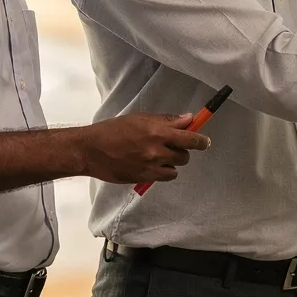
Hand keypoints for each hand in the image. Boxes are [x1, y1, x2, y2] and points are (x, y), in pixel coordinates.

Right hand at [81, 112, 211, 184]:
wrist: (91, 150)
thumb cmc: (113, 130)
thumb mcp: (139, 119)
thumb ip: (165, 120)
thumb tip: (187, 119)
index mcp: (156, 130)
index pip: (188, 137)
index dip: (200, 140)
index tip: (205, 142)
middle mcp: (156, 149)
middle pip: (185, 154)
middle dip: (182, 150)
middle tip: (172, 146)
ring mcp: (150, 165)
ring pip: (176, 167)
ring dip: (172, 162)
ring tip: (159, 156)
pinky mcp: (144, 178)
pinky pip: (165, 177)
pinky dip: (163, 172)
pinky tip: (153, 166)